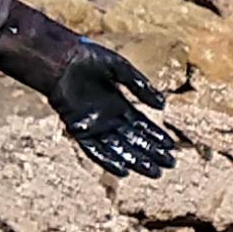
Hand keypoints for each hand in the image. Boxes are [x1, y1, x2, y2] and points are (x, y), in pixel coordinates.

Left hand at [0, 15, 183, 176]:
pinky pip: (94, 150)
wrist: (60, 59)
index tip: (172, 147)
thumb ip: (140, 86)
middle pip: (134, 140)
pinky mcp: (78, 130)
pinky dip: (108, 161)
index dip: (157, 136)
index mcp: (119, 104)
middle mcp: (108, 118)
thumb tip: (162, 106)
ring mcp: (94, 126)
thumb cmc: (88, 58)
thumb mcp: (120, 68)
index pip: (142, 125)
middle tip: (169, 165)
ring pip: (119, 148)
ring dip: (136, 161)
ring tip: (154, 172)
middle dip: (152, 153)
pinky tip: (124, 172)